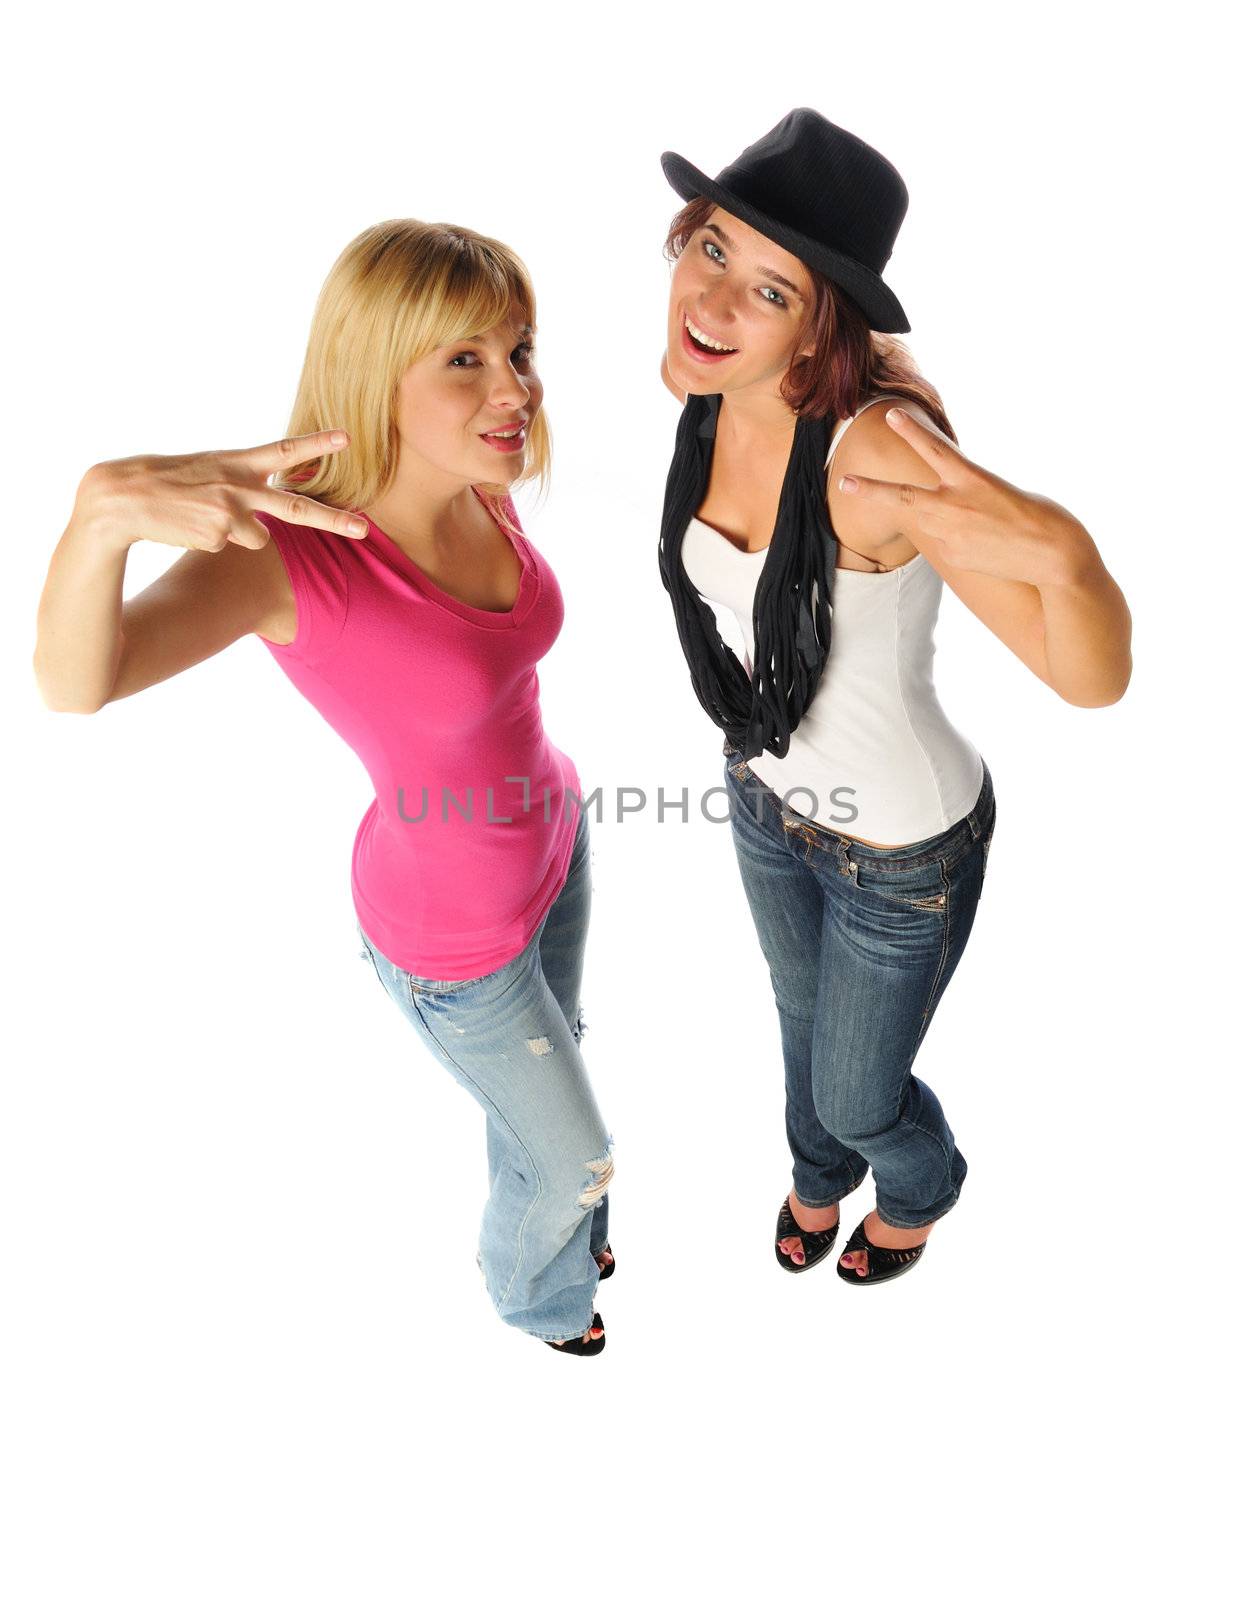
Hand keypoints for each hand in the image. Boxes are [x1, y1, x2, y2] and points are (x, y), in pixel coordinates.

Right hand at [75, 430, 369, 553]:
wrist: (121, 498)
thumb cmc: (164, 486)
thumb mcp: (206, 474)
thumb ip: (241, 485)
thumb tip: (269, 524)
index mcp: (235, 463)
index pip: (283, 450)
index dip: (317, 443)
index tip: (347, 435)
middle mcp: (239, 484)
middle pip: (297, 507)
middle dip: (334, 520)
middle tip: (364, 528)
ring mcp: (230, 509)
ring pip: (257, 538)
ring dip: (233, 535)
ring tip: (199, 518)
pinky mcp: (218, 533)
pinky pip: (226, 547)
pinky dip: (209, 543)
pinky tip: (186, 528)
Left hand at [838, 407, 1092, 587]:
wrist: (1055, 558)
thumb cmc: (1040, 519)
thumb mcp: (1000, 494)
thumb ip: (965, 497)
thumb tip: (940, 514)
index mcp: (973, 478)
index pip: (934, 450)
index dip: (911, 431)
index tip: (891, 415)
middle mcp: (955, 505)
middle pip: (901, 496)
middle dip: (870, 490)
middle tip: (845, 482)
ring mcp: (951, 534)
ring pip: (927, 521)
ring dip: (937, 517)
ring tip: (976, 520)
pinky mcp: (954, 557)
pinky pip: (946, 543)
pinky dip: (959, 540)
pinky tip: (988, 546)